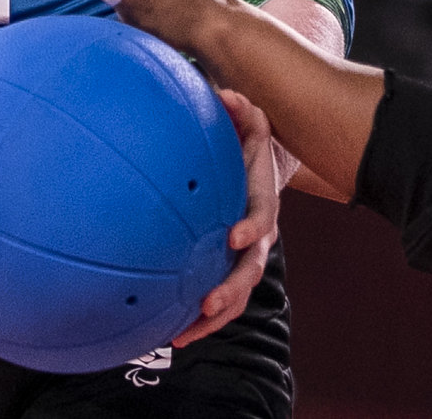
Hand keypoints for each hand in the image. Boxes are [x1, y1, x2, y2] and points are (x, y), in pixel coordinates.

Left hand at [174, 89, 279, 346]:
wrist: (255, 168)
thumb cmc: (245, 146)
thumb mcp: (249, 123)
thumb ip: (241, 110)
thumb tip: (228, 96)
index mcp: (262, 201)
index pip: (262, 217)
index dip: (251, 228)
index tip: (233, 237)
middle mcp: (257, 235)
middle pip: (251, 268)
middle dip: (232, 288)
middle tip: (208, 302)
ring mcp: (243, 257)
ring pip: (236, 294)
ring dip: (214, 318)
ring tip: (184, 334)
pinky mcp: (225, 269)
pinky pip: (217, 299)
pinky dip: (197, 320)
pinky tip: (169, 332)